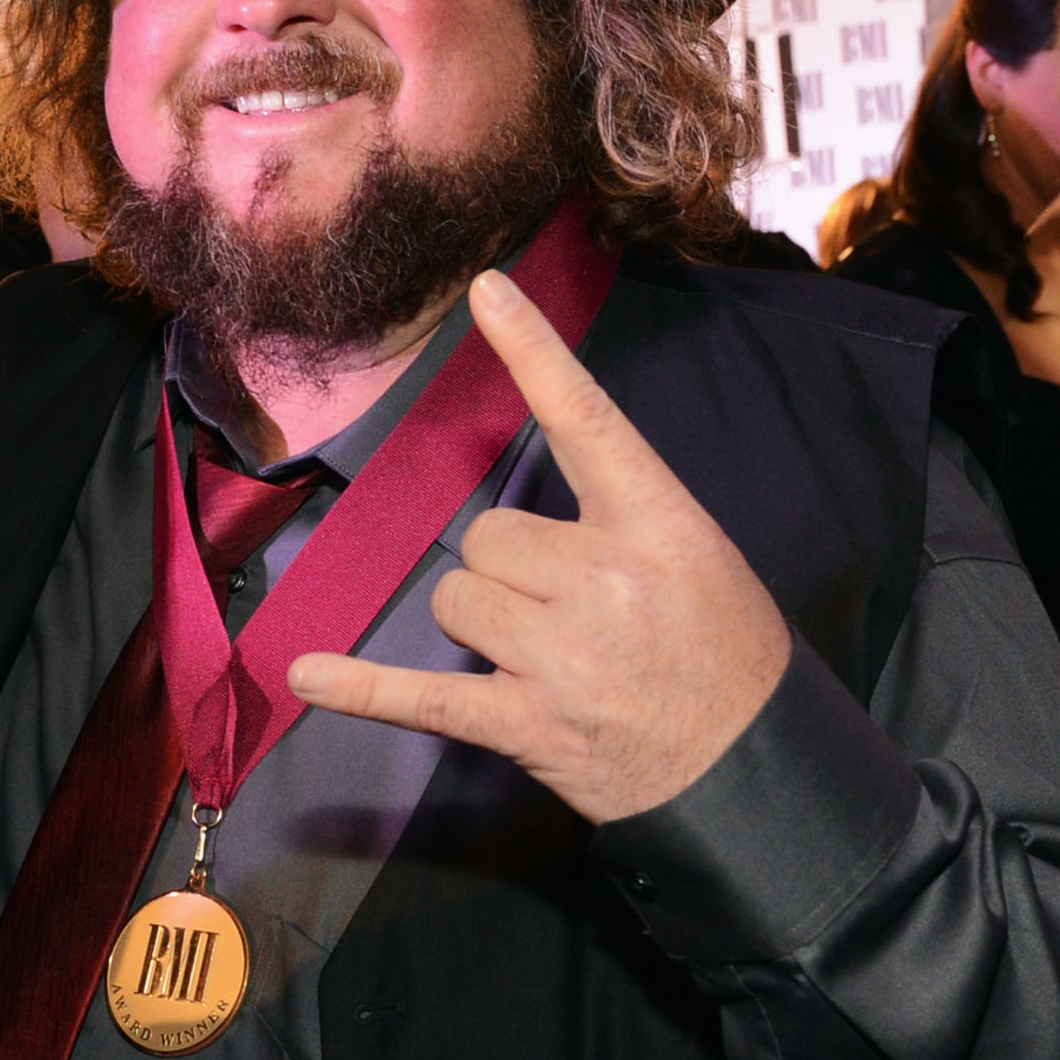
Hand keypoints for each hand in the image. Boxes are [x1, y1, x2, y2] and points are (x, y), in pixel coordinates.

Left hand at [288, 269, 789, 822]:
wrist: (754, 768)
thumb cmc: (724, 656)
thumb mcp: (696, 559)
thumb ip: (615, 520)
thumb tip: (517, 524)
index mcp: (657, 525)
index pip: (585, 419)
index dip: (533, 351)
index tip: (485, 291)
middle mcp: (605, 580)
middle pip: (489, 535)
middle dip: (511, 570)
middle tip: (569, 614)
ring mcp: (561, 655)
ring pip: (457, 599)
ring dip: (481, 624)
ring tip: (546, 660)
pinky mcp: (525, 723)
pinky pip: (422, 696)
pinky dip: (362, 689)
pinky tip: (306, 676)